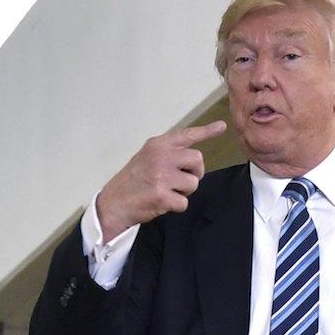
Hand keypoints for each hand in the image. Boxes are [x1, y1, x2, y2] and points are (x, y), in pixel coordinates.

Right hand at [95, 121, 227, 235]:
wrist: (113, 203)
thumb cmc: (132, 182)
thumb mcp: (146, 157)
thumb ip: (167, 153)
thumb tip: (193, 157)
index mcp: (157, 145)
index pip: (187, 135)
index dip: (206, 131)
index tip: (221, 127)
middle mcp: (161, 156)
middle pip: (198, 159)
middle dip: (195, 173)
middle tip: (182, 181)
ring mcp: (162, 176)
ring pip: (193, 183)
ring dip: (184, 192)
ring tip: (167, 192)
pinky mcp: (162, 196)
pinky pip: (184, 202)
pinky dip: (176, 207)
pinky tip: (162, 204)